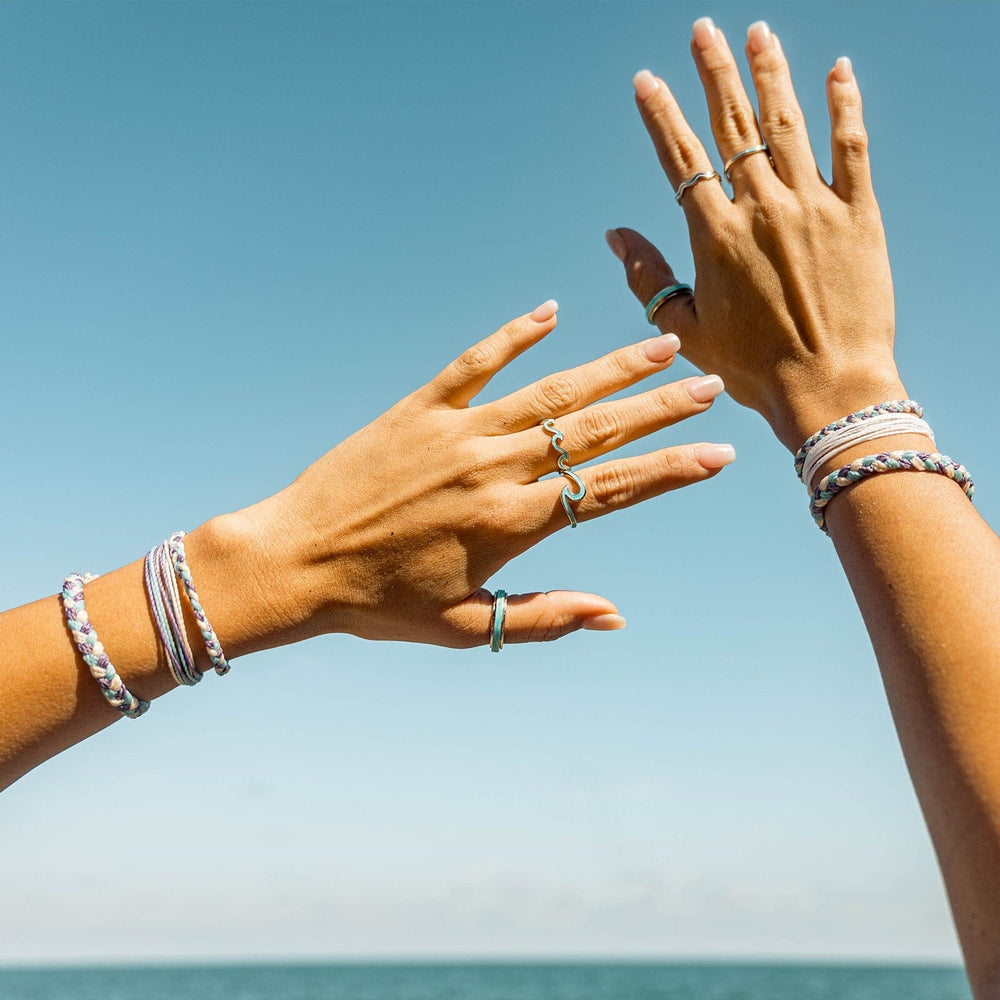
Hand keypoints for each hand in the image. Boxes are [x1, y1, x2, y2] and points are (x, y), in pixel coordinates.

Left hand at [239, 301, 732, 649]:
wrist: (293, 560)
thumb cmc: (378, 604)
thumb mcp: (464, 627)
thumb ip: (545, 620)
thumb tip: (617, 616)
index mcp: (509, 524)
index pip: (609, 491)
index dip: (670, 471)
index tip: (718, 454)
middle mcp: (491, 469)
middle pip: (594, 431)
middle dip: (659, 409)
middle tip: (710, 386)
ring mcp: (454, 432)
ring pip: (549, 391)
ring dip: (609, 368)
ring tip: (659, 348)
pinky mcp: (417, 409)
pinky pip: (474, 362)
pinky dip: (514, 336)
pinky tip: (549, 311)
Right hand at [606, 18, 903, 452]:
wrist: (829, 388)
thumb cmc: (753, 368)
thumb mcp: (686, 330)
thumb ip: (649, 279)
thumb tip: (616, 236)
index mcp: (716, 237)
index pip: (682, 159)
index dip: (662, 115)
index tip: (647, 80)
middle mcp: (762, 209)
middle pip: (733, 126)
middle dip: (715, 73)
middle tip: (704, 30)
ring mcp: (814, 207)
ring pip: (788, 124)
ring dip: (772, 74)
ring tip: (759, 33)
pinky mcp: (859, 216)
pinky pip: (852, 148)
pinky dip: (846, 107)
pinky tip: (838, 71)